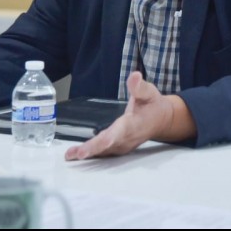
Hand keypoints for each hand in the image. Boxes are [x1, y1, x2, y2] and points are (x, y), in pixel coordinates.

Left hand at [65, 72, 182, 160]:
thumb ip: (139, 87)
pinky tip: (76, 154)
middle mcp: (127, 138)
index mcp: (133, 124)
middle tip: (74, 154)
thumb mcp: (149, 92)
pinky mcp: (118, 147)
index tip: (95, 145)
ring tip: (70, 155)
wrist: (161, 120)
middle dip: (91, 150)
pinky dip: (91, 154)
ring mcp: (123, 145)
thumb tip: (134, 76)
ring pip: (104, 151)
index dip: (105, 141)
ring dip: (88, 153)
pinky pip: (104, 152)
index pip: (118, 133)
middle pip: (107, 146)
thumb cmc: (152, 105)